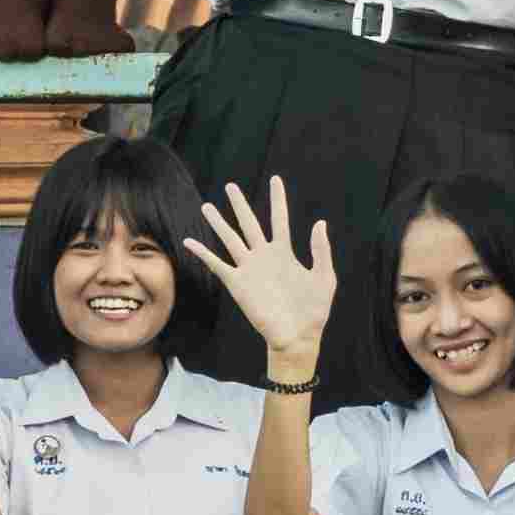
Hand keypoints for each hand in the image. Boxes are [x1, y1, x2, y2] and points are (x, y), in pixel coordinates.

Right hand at [186, 176, 338, 381]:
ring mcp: (249, 268)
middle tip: (231, 186)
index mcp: (285, 253)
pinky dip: (204, 253)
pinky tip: (190, 241)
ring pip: (231, 239)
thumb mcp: (324, 277)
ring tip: (207, 206)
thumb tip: (320, 222)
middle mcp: (264, 256)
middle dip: (241, 205)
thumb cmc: (314, 310)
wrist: (298, 335)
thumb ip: (320, 250)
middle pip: (250, 224)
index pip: (280, 219)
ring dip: (219, 224)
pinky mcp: (237, 283)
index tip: (275, 179)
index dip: (278, 200)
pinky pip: (217, 264)